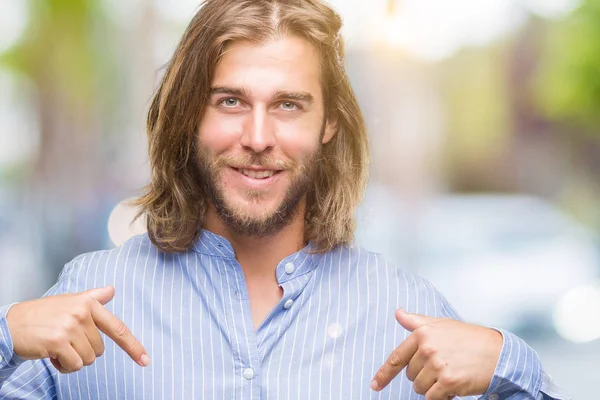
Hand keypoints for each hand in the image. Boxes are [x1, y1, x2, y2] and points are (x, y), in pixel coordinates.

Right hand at [6, 286, 149, 373]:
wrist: (12, 324)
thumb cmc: (43, 314)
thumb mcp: (69, 301)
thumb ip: (92, 297)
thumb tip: (112, 290)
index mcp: (88, 303)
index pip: (118, 328)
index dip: (133, 346)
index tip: (146, 360)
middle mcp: (82, 313)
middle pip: (99, 350)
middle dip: (83, 351)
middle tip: (64, 341)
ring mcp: (71, 327)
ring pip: (87, 360)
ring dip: (72, 359)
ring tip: (57, 347)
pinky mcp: (59, 341)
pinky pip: (74, 366)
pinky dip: (64, 366)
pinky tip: (52, 355)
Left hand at [371, 309, 501, 398]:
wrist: (498, 352)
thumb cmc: (469, 338)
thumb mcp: (441, 324)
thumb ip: (416, 321)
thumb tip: (398, 313)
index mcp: (422, 334)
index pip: (397, 357)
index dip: (384, 374)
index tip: (374, 385)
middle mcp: (427, 348)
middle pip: (410, 375)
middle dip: (422, 376)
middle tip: (442, 367)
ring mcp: (437, 365)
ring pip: (420, 388)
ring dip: (432, 387)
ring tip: (449, 375)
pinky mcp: (448, 381)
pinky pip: (432, 398)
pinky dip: (440, 397)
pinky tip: (452, 388)